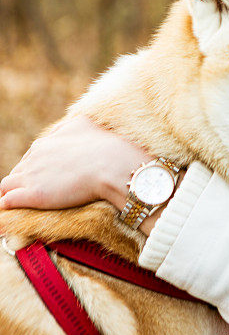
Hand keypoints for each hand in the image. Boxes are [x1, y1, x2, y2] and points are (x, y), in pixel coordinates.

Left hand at [0, 115, 152, 211]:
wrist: (113, 165)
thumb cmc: (106, 146)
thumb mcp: (84, 124)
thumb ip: (69, 126)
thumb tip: (65, 126)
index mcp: (45, 143)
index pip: (30, 158)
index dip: (37, 169)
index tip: (47, 178)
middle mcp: (34, 157)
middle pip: (18, 172)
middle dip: (24, 181)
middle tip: (40, 191)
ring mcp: (32, 176)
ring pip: (7, 186)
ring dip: (12, 193)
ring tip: (22, 202)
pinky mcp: (34, 195)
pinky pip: (7, 201)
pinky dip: (8, 204)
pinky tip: (13, 210)